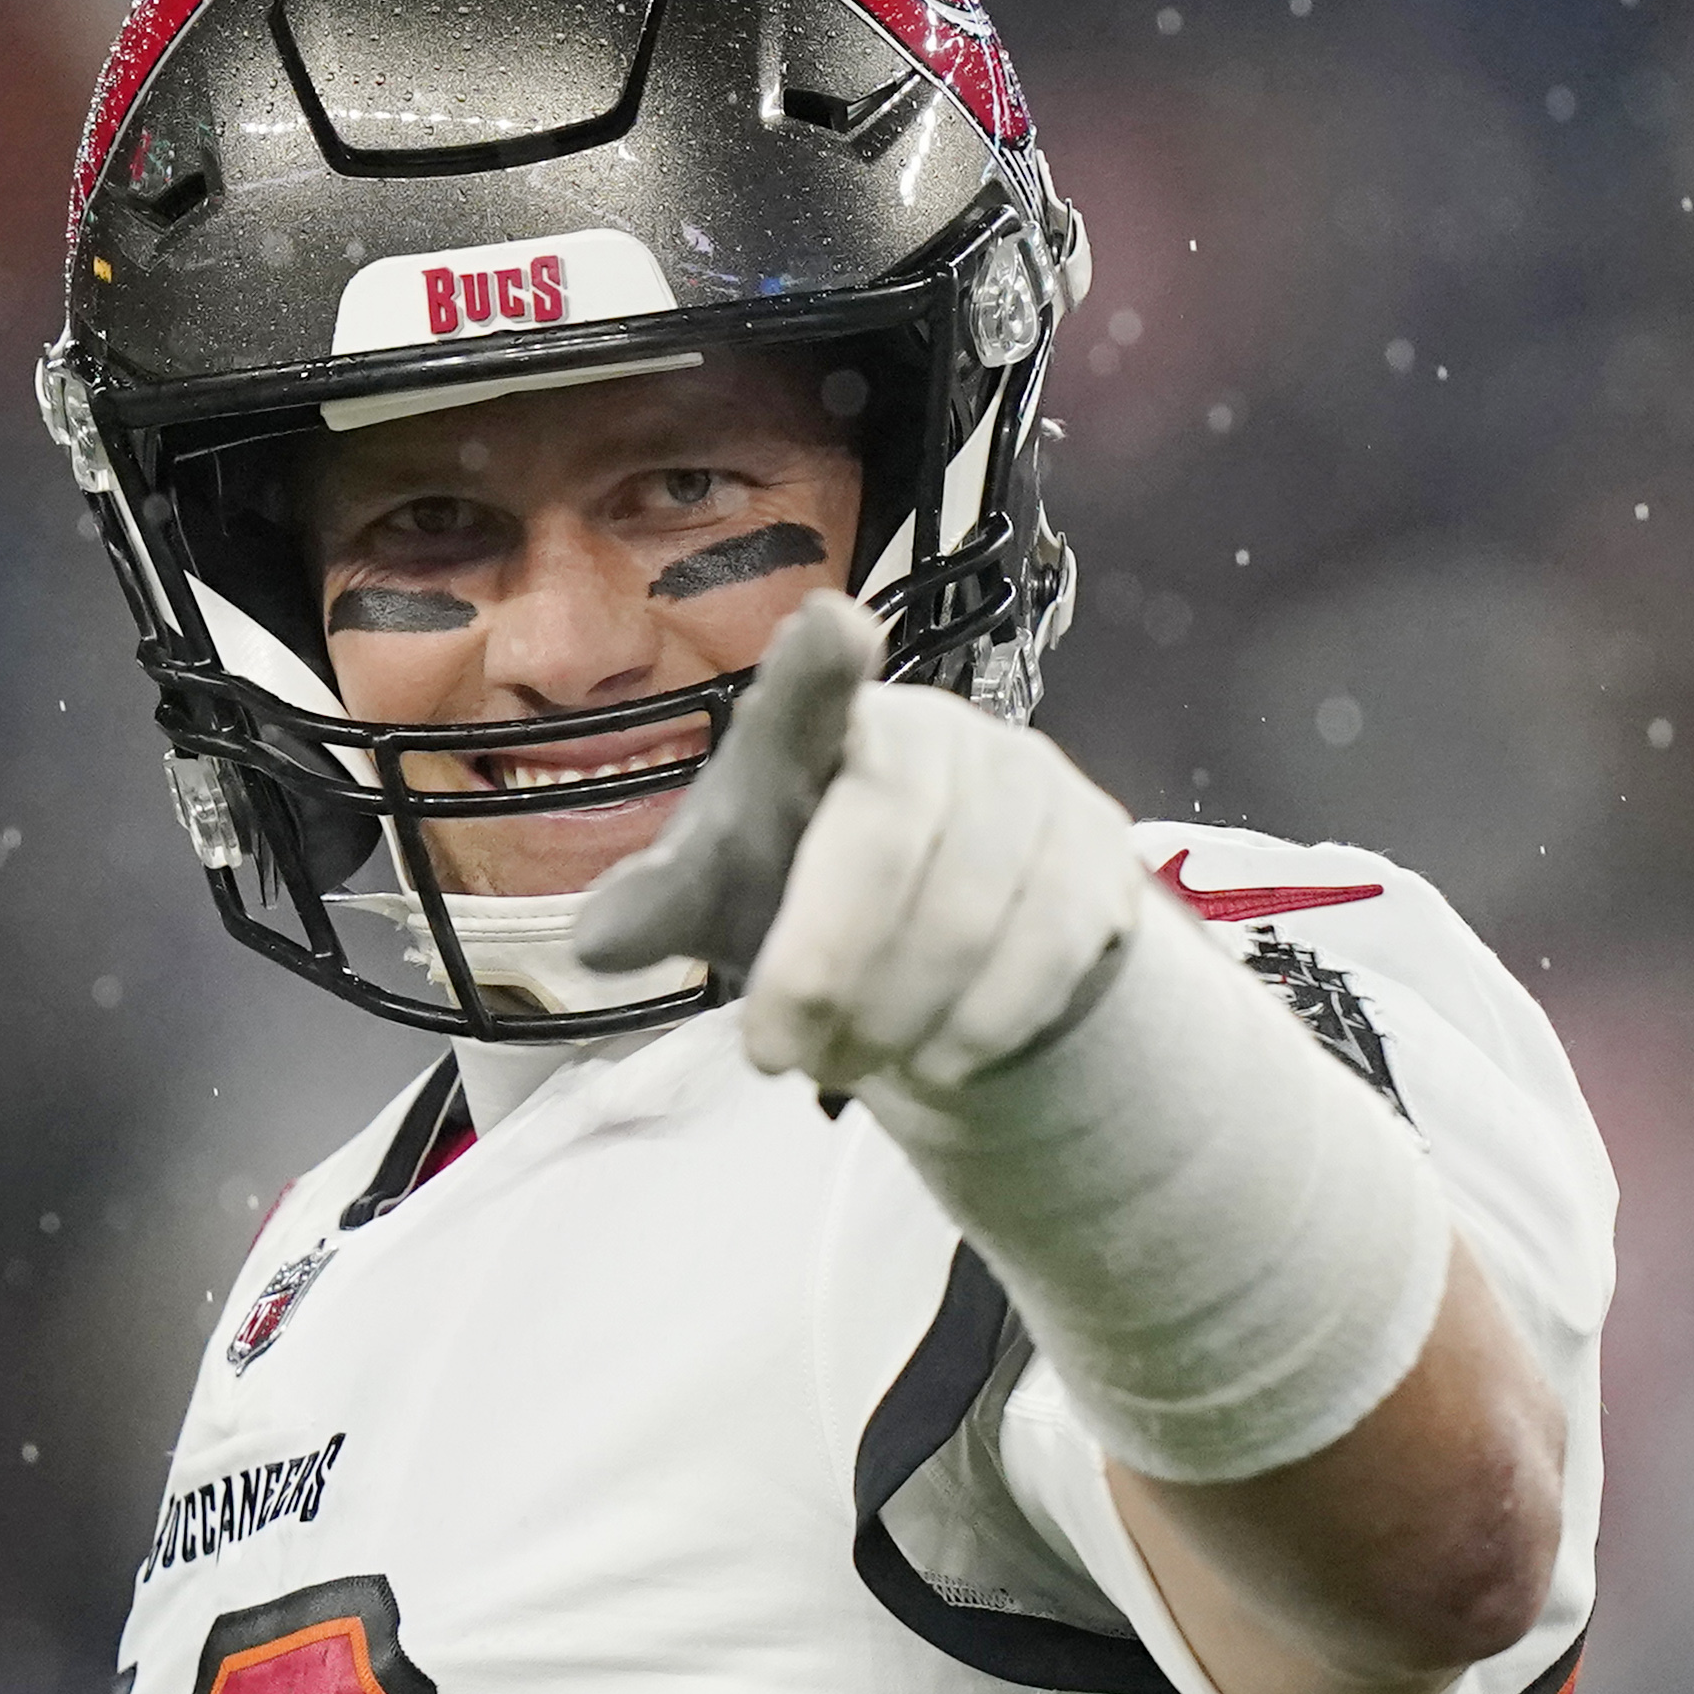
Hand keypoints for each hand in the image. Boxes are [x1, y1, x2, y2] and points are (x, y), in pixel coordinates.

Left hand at [574, 591, 1144, 1092]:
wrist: (940, 939)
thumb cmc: (804, 892)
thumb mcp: (723, 899)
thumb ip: (663, 908)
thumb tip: (596, 942)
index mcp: (819, 726)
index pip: (815, 685)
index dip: (823, 664)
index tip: (834, 628)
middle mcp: (933, 729)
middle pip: (891, 833)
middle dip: (828, 963)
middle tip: (776, 1056)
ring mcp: (1029, 779)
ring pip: (975, 905)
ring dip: (900, 1013)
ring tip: (851, 1065)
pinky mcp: (1097, 847)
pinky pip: (1051, 944)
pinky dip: (985, 1021)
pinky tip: (941, 1057)